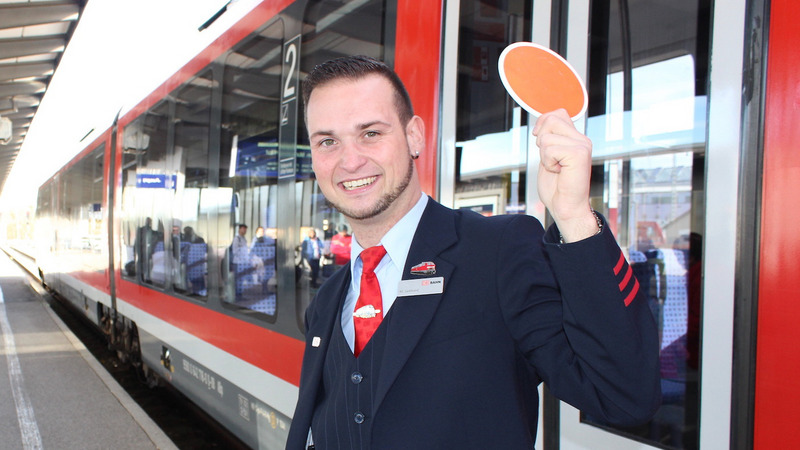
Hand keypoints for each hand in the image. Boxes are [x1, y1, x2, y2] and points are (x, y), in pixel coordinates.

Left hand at [533, 109, 598, 241]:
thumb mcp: (548, 157)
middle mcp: (582, 139)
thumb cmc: (557, 187)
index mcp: (575, 138)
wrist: (566, 207)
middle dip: (541, 140)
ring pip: (547, 136)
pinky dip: (548, 162)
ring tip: (556, 167)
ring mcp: (582, 145)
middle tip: (550, 159)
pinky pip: (550, 149)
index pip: (558, 114)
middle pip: (551, 119)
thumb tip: (541, 122)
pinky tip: (558, 172)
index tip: (539, 140)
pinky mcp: (579, 154)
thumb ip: (549, 139)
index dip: (543, 123)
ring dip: (544, 155)